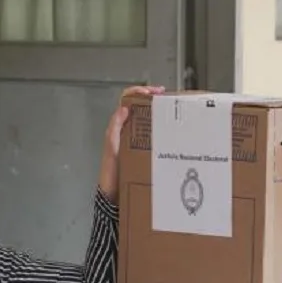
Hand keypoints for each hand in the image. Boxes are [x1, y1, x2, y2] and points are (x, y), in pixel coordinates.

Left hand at [98, 85, 165, 202]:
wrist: (117, 191)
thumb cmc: (112, 168)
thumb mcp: (111, 145)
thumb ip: (115, 126)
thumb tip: (123, 108)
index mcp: (119, 124)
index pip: (128, 99)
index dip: (139, 91)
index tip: (154, 91)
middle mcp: (129, 128)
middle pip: (141, 105)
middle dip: (153, 97)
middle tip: (166, 96)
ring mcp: (138, 138)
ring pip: (148, 117)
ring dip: (158, 110)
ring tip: (170, 108)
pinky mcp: (145, 148)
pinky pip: (154, 132)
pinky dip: (161, 126)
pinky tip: (170, 128)